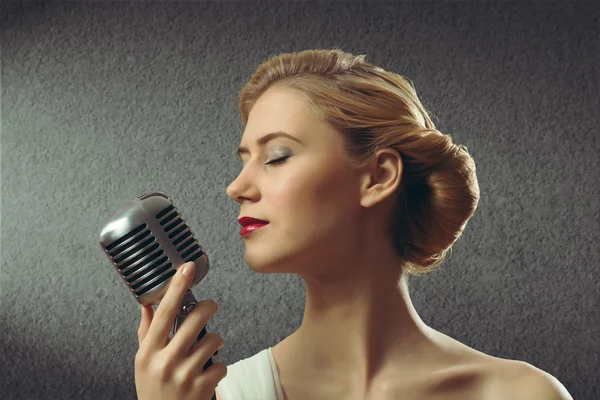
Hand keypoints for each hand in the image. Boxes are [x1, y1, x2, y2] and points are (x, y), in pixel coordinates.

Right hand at [135, 262, 226, 399]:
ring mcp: (184, 376)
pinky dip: (219, 367)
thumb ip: (146, 333)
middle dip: (208, 307)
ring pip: (213, 340)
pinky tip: (209, 374)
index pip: (163, 312)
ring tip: (208, 349)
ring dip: (215, 342)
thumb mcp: (142, 363)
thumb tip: (147, 304)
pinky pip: (222, 364)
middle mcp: (164, 362)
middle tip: (210, 307)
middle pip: (194, 319)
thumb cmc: (153, 391)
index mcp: (148, 352)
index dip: (176, 287)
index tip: (186, 268)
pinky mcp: (202, 388)